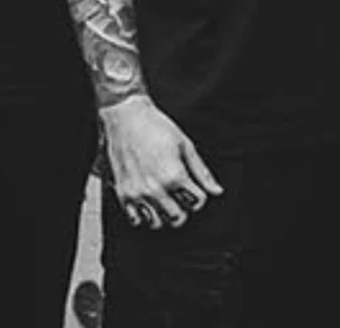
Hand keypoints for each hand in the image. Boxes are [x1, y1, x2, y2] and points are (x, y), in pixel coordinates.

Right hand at [101, 95, 222, 229]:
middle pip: (178, 217)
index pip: (197, 202)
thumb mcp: (185, 145)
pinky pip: (135, 219)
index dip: (200, 197)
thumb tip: (217, 190)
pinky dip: (144, 216)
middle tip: (182, 199)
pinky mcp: (122, 193)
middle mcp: (155, 189)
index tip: (195, 190)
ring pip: (157, 223)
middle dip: (185, 210)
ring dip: (165, 216)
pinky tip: (149, 203)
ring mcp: (137, 193)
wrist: (126, 117)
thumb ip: (202, 172)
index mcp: (174, 176)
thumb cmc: (156, 127)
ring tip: (166, 203)